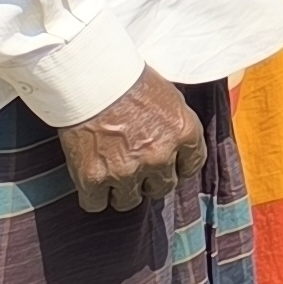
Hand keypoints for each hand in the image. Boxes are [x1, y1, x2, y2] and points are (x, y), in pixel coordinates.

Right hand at [57, 70, 206, 214]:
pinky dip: (93, 196)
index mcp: (184, 132)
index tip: (169, 165)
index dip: (178, 167)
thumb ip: (176, 126)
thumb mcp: (169, 97)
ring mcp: (127, 171)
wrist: (90, 78)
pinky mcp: (94, 179)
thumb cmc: (130, 79)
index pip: (192, 166)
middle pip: (162, 188)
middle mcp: (160, 156)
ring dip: (122, 191)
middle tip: (136, 166)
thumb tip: (178, 145)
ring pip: (129, 202)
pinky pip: (96, 205)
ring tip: (112, 173)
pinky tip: (91, 181)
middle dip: (150, 180)